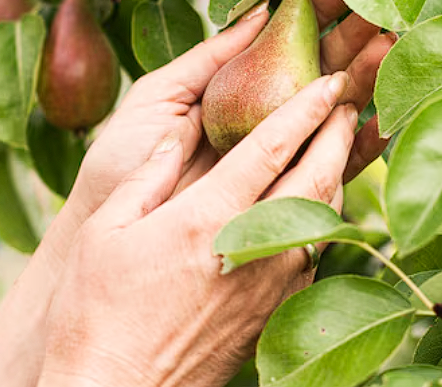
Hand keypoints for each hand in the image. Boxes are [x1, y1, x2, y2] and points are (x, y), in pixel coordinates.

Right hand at [38, 74, 356, 386]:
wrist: (113, 386)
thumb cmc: (96, 307)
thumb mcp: (107, 228)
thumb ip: (148, 175)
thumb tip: (177, 135)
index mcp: (206, 219)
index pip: (271, 149)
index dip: (304, 110)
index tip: (325, 83)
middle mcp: (250, 250)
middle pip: (313, 179)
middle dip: (335, 134)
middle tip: (345, 103)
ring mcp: (267, 287)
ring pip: (321, 220)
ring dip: (334, 176)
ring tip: (333, 148)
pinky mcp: (269, 315)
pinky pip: (309, 257)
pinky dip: (319, 221)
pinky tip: (306, 210)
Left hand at [59, 0, 392, 247]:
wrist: (107, 222)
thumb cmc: (121, 156)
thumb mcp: (158, 93)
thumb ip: (208, 58)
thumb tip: (262, 9)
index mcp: (228, 91)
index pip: (280, 48)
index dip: (310, 20)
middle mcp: (254, 122)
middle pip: (311, 78)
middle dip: (346, 47)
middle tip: (376, 19)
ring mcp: (267, 160)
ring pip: (326, 120)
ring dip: (359, 87)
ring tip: (382, 53)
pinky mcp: (276, 200)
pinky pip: (325, 173)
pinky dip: (353, 148)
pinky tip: (374, 121)